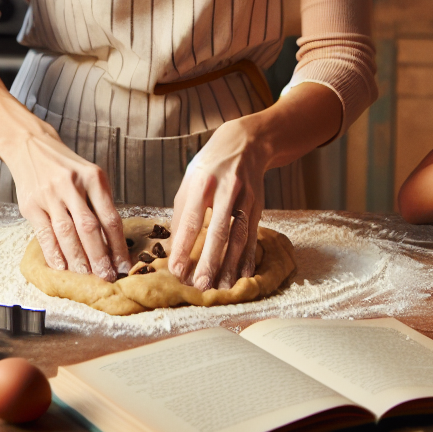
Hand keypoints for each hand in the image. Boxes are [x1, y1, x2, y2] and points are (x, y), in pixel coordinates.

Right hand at [0, 129, 131, 280]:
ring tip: (86, 276)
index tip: (123, 264)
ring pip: (67, 233)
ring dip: (78, 259)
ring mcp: (50, 194)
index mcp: (93, 177)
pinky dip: (54, 253)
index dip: (118, 245)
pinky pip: (44, 234)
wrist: (31, 146)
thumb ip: (99, 203)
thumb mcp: (89, 175)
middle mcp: (72, 184)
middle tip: (106, 276)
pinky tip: (61, 267)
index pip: (110, 217)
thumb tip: (112, 244)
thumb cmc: (66, 167)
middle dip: (99, 257)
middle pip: (89, 227)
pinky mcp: (31, 204)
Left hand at [167, 117, 270, 291]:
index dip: (183, 247)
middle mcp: (225, 190)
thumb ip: (182, 211)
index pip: (191, 220)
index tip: (175, 270)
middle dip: (209, 262)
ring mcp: (245, 198)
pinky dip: (248, 257)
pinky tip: (244, 275)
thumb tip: (174, 245)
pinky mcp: (258, 206)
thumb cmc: (210, 165)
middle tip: (200, 286)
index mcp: (202, 183)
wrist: (245, 143)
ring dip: (230, 266)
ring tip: (222, 288)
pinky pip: (253, 235)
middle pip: (218, 232)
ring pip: (238, 237)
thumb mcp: (190, 179)